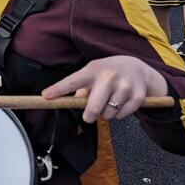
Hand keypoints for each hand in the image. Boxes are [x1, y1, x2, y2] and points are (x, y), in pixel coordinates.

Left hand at [41, 55, 169, 122]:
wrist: (138, 68)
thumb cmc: (109, 72)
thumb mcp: (94, 73)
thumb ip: (81, 87)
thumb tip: (70, 100)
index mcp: (93, 70)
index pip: (72, 81)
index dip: (58, 89)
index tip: (45, 96)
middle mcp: (109, 76)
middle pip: (93, 108)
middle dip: (89, 115)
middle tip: (90, 114)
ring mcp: (124, 86)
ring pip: (108, 115)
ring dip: (106, 113)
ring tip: (110, 101)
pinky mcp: (137, 97)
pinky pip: (122, 116)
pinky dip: (120, 114)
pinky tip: (122, 102)